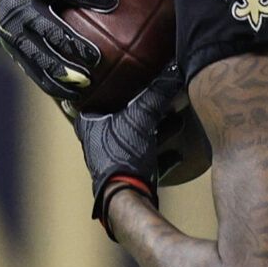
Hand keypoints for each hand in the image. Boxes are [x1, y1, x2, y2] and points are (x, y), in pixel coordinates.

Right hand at [0, 0, 116, 102]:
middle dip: (72, 42)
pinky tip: (75, 97)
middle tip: (97, 57)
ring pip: (40, 55)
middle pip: (49, 28)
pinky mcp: (14, 51)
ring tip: (87, 82)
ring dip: (62, 70)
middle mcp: (21, 9)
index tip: (113, 1)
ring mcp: (15, 33)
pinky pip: (34, 71)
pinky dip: (53, 84)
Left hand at [74, 65, 193, 232]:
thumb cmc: (122, 155)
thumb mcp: (141, 117)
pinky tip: (178, 151)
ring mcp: (111, 158)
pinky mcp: (126, 173)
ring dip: (153, 129)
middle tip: (152, 95)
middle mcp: (96, 140)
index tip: (115, 76)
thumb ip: (158, 93)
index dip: (105, 85)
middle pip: (118, 116)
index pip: (92, 96)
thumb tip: (173, 70)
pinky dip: (160, 152)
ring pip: (133, 136)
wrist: (126, 196)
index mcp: (90, 122)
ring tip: (174, 119)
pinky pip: (145, 157)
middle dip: (138, 107)